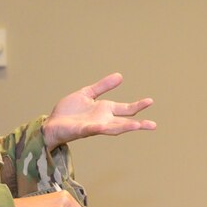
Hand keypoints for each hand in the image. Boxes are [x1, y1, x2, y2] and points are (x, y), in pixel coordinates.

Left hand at [42, 73, 156, 147]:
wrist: (52, 123)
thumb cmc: (69, 111)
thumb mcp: (87, 94)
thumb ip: (103, 86)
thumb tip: (120, 76)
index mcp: (105, 110)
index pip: (126, 109)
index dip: (138, 105)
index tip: (150, 101)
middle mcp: (104, 120)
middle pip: (125, 122)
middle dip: (139, 124)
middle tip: (153, 125)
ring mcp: (94, 126)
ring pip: (114, 128)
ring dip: (125, 127)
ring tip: (138, 126)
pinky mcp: (83, 130)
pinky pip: (93, 129)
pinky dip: (100, 127)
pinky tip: (105, 125)